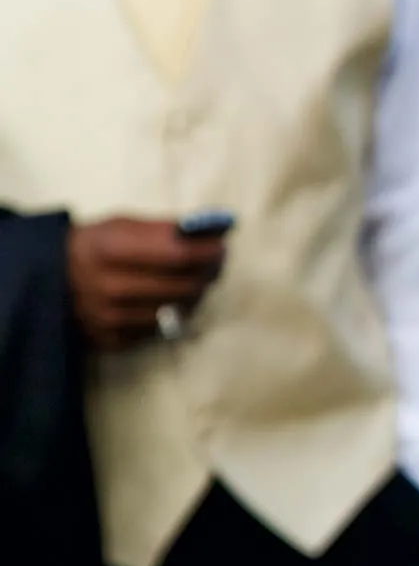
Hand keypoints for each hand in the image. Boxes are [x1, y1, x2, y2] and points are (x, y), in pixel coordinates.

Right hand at [67, 217, 226, 349]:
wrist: (46, 280)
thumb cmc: (94, 246)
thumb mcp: (122, 225)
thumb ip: (167, 230)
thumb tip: (216, 231)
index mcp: (111, 250)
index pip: (180, 255)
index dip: (209, 251)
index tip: (223, 245)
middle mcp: (111, 288)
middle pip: (185, 286)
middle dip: (209, 272)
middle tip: (216, 263)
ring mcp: (111, 318)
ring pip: (179, 310)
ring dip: (194, 294)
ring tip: (194, 278)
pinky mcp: (113, 340)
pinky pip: (160, 328)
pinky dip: (171, 313)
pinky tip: (167, 298)